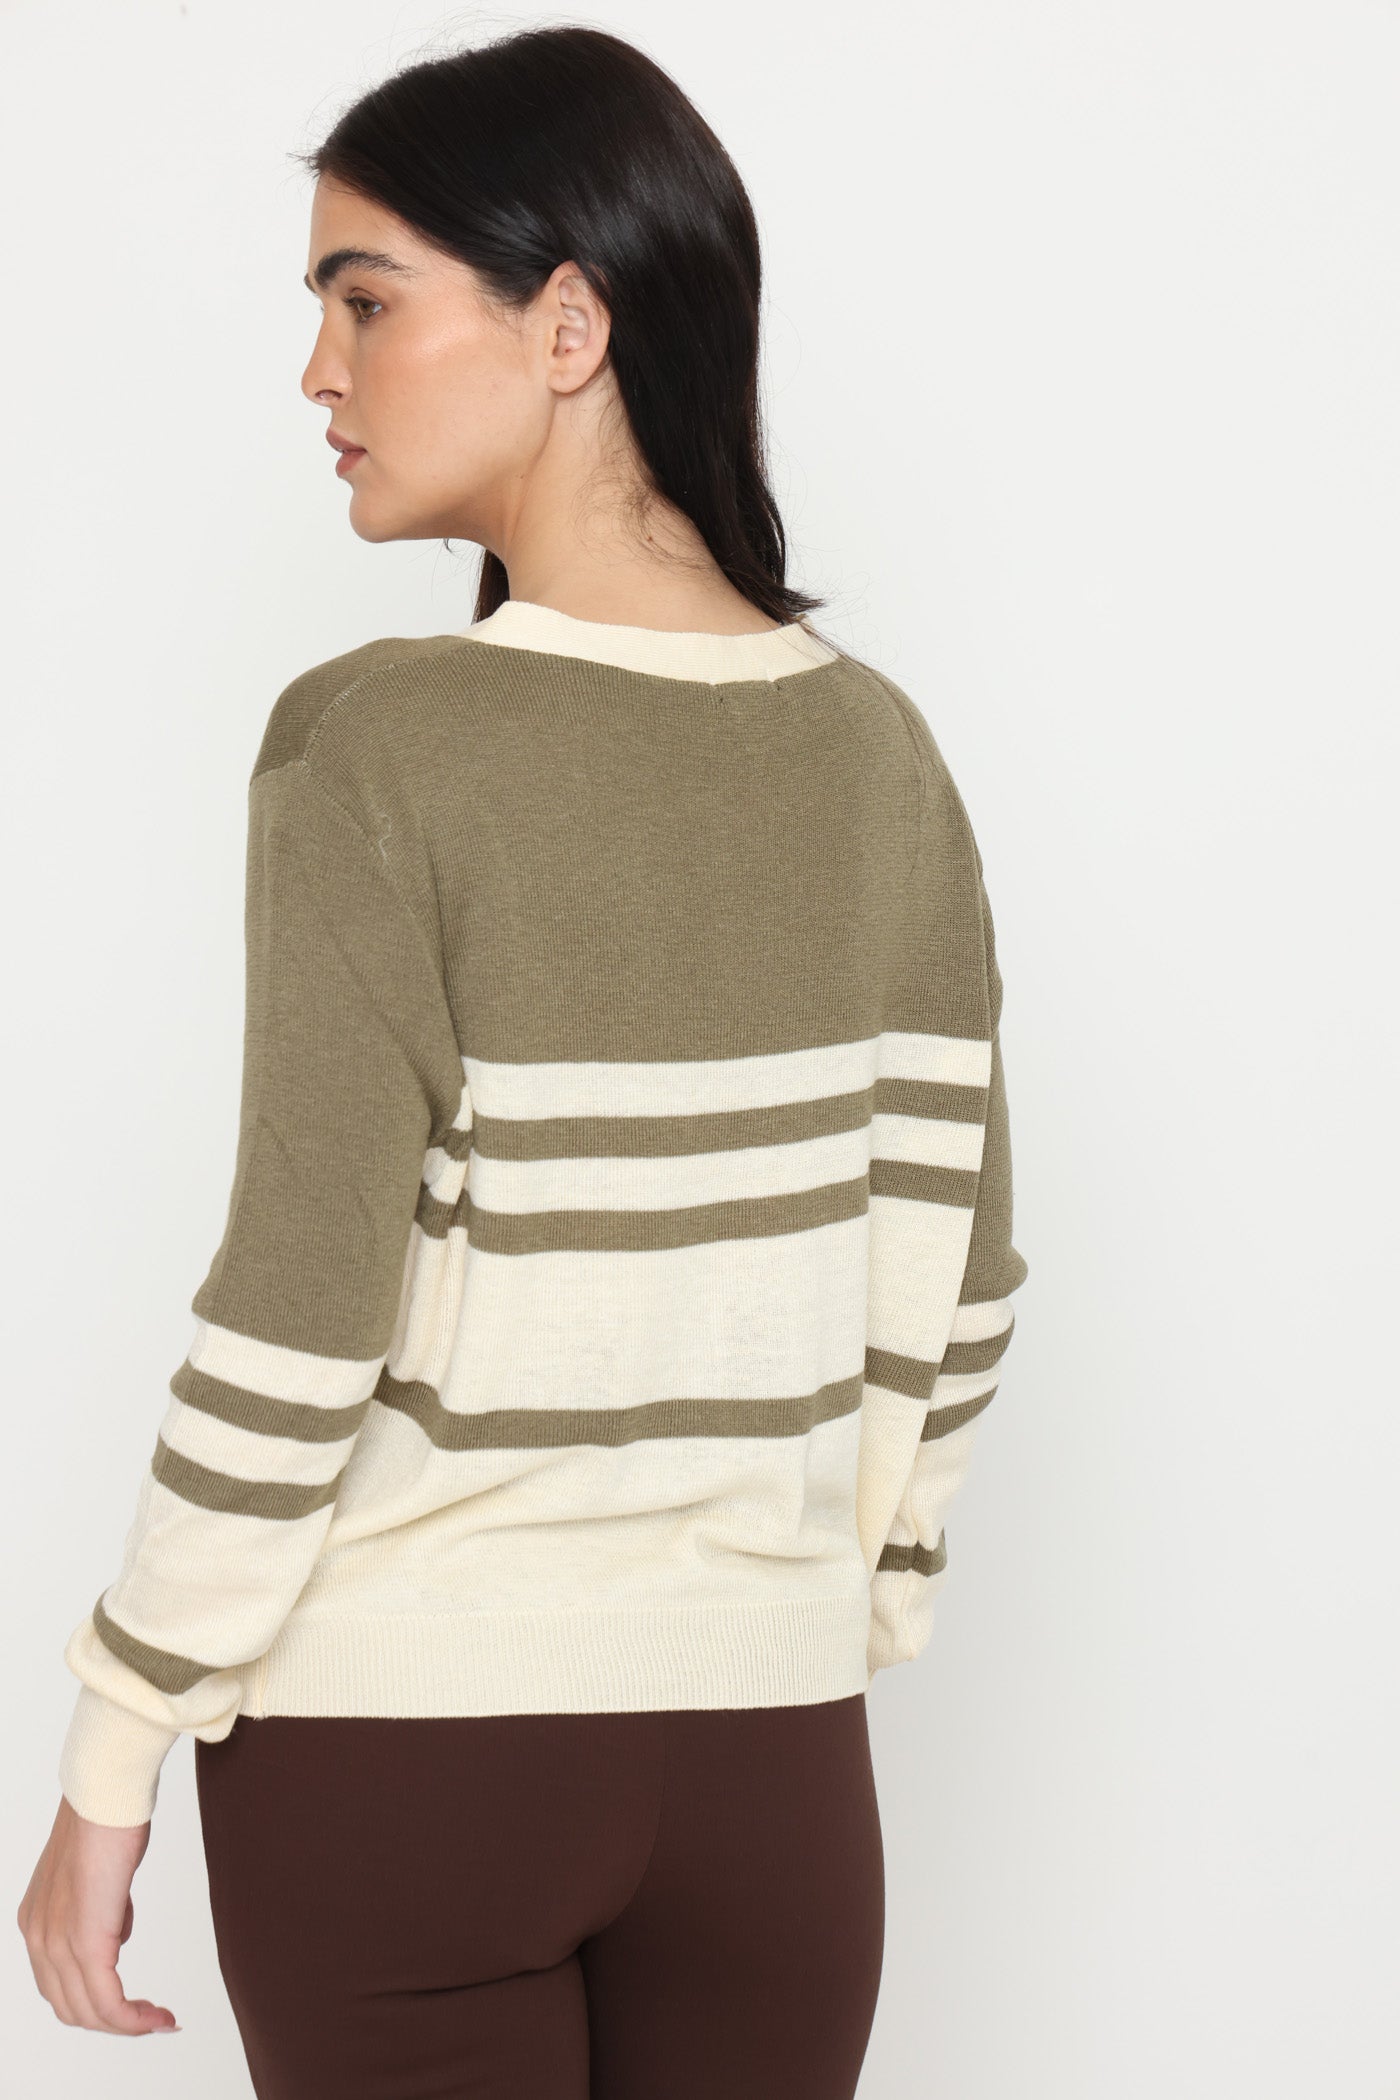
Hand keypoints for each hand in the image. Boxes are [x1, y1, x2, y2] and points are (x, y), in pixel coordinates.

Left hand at [16, 1794, 179, 2035]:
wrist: (106, 1791)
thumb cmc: (108, 1816)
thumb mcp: (97, 1872)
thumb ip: (99, 1906)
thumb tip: (115, 1931)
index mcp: (37, 1921)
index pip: (60, 1984)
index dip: (96, 2003)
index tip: (133, 2007)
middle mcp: (38, 1937)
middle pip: (71, 2008)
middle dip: (113, 2022)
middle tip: (151, 2019)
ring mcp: (57, 1942)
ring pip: (88, 2011)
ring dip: (126, 2025)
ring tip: (159, 2020)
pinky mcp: (86, 1942)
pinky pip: (107, 2000)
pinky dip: (132, 2019)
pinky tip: (157, 2018)